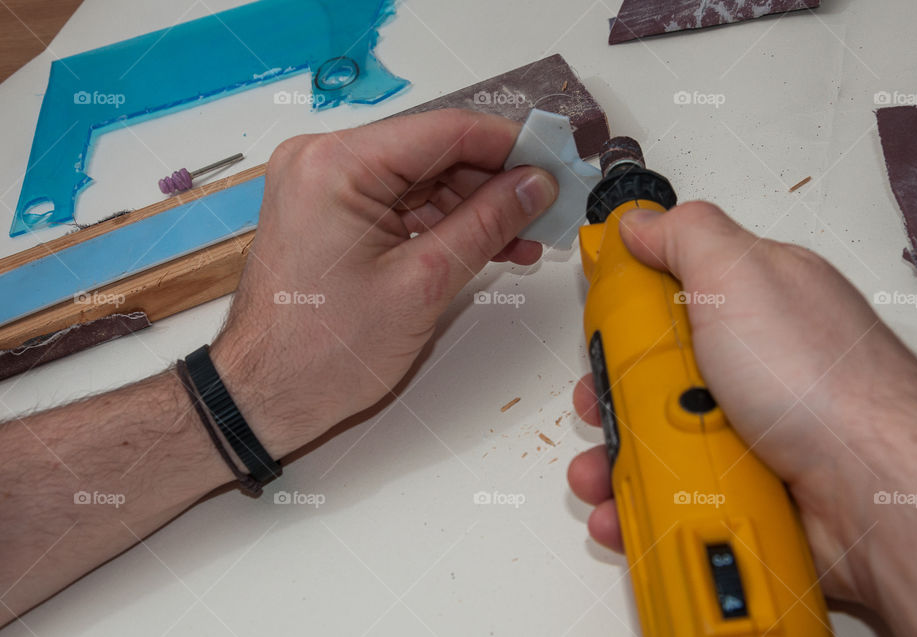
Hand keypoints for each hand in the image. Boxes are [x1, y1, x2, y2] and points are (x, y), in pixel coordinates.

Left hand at [211, 109, 556, 457]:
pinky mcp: (331, 212)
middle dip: (495, 182)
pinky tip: (487, 244)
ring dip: (475, 207)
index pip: (444, 131)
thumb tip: (535, 185)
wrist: (265, 396)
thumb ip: (487, 223)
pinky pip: (401, 203)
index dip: (510, 145)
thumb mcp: (424, 284)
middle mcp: (323, 160)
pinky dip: (443, 223)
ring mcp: (324, 185)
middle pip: (434, 153)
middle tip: (547, 208)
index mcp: (335, 165)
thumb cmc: (322, 352)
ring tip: (525, 238)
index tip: (554, 163)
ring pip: (422, 179)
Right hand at [566, 202, 916, 616]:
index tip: (597, 331)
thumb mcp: (743, 276)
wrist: (872, 491)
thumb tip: (639, 221)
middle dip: (612, 393)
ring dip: (616, 458)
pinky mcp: (744, 483)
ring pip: (659, 435)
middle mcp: (750, 364)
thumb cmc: (822, 381)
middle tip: (599, 403)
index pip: (670, 292)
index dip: (626, 310)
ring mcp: (748, 427)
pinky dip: (644, 501)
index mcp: (753, 302)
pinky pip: (677, 488)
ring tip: (602, 472)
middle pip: (654, 370)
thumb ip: (686, 236)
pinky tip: (626, 507)